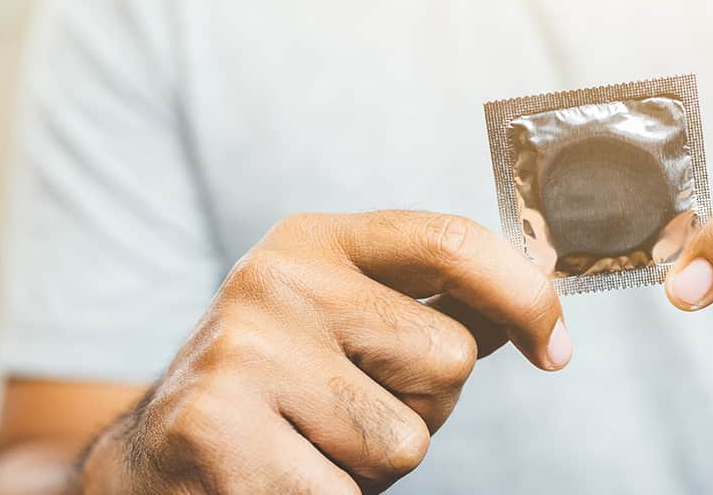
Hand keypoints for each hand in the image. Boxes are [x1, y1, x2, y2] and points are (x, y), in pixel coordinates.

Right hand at [78, 211, 571, 493]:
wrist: (157, 453)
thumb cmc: (279, 387)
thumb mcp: (347, 321)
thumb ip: (432, 306)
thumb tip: (536, 296)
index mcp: (315, 242)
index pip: (450, 243)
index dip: (523, 294)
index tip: (554, 347)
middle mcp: (277, 281)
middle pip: (448, 358)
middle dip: (424, 404)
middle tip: (348, 408)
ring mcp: (244, 353)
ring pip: (406, 440)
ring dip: (374, 464)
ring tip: (311, 442)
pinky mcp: (217, 431)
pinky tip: (280, 477)